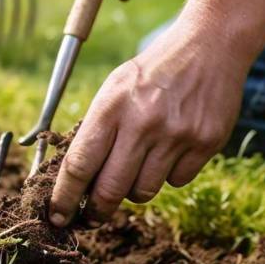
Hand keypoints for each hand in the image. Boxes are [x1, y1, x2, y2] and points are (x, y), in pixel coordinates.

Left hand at [48, 16, 249, 227]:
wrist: (207, 47)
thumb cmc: (151, 73)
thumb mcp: (113, 89)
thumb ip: (95, 130)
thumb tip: (75, 179)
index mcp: (111, 106)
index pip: (79, 164)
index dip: (64, 196)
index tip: (56, 216)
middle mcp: (142, 123)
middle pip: (109, 189)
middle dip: (96, 210)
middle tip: (92, 215)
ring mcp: (176, 135)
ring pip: (143, 192)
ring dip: (134, 189)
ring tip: (139, 162)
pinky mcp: (205, 143)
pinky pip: (176, 182)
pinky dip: (169, 174)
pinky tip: (171, 147)